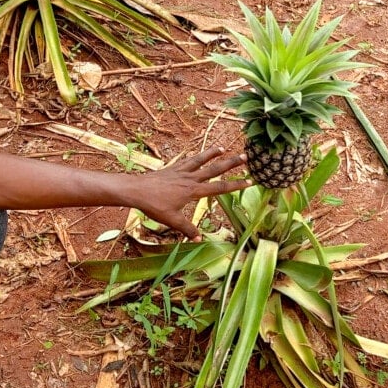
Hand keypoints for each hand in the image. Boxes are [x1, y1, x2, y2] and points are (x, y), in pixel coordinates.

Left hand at [133, 147, 251, 240]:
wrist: (137, 190)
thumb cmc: (154, 205)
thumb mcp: (172, 220)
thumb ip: (187, 229)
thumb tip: (199, 239)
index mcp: (193, 191)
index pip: (220, 188)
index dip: (236, 185)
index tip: (250, 180)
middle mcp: (190, 178)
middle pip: (214, 169)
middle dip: (230, 163)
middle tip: (244, 156)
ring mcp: (181, 171)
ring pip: (200, 160)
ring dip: (212, 154)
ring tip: (222, 148)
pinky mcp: (172, 168)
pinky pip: (187, 160)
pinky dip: (195, 156)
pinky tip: (198, 155)